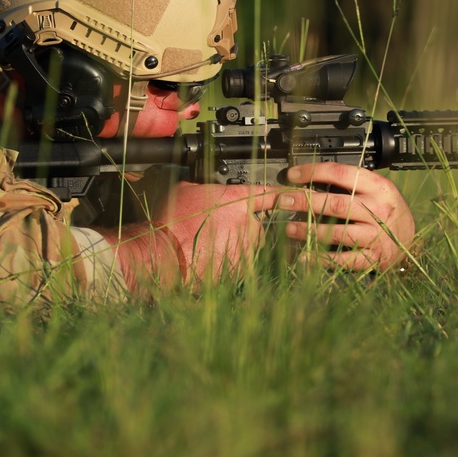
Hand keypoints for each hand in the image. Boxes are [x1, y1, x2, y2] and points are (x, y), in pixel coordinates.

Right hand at [155, 182, 279, 282]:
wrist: (165, 255)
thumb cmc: (172, 223)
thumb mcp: (185, 190)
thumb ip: (203, 187)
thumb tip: (205, 188)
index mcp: (235, 200)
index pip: (267, 193)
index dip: (281, 193)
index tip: (292, 194)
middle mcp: (246, 223)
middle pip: (259, 224)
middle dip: (247, 228)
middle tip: (224, 232)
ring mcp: (245, 247)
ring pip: (251, 246)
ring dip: (239, 246)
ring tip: (214, 248)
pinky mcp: (241, 268)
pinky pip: (243, 264)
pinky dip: (231, 263)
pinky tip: (212, 261)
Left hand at [276, 163, 415, 271]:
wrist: (411, 243)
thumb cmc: (388, 213)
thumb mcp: (376, 191)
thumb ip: (351, 185)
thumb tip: (309, 180)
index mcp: (378, 187)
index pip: (342, 173)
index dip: (314, 172)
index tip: (292, 175)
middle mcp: (378, 210)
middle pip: (336, 203)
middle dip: (305, 201)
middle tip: (282, 201)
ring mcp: (377, 236)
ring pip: (339, 232)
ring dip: (310, 230)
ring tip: (289, 228)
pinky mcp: (373, 259)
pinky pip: (345, 259)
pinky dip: (322, 259)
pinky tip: (305, 257)